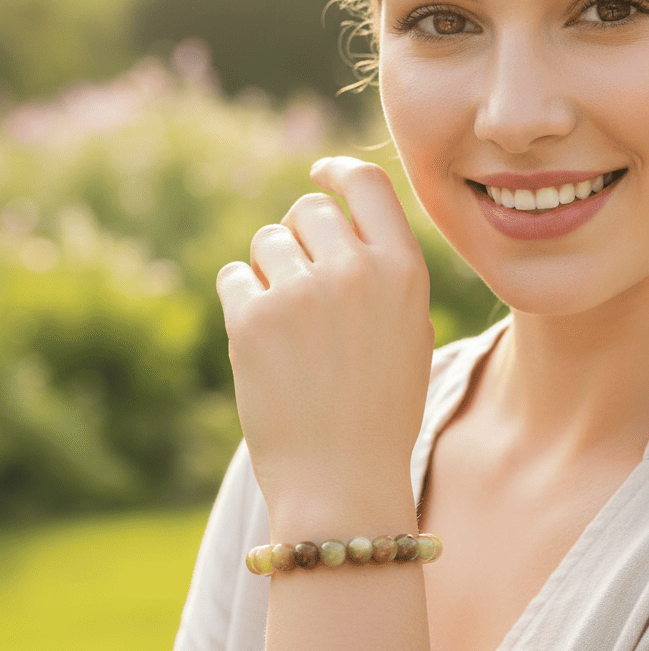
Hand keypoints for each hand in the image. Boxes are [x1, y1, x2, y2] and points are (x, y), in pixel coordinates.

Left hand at [216, 157, 433, 519]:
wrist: (344, 480)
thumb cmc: (382, 407)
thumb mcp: (411, 330)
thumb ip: (385, 271)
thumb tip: (343, 222)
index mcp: (403, 270)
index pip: (367, 182)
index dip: (338, 170)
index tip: (320, 173)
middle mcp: (355, 270)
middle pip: (310, 208)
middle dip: (301, 236)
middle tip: (303, 283)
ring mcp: (302, 293)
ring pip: (267, 240)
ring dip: (270, 269)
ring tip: (289, 324)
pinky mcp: (252, 320)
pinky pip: (234, 275)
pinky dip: (243, 298)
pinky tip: (264, 339)